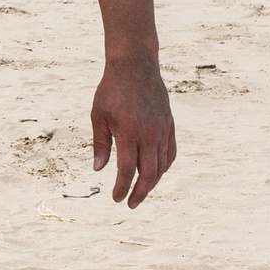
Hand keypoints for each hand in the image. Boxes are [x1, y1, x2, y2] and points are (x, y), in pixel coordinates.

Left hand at [90, 57, 175, 207]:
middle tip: (131, 204)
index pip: (128, 170)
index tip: (117, 198)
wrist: (135, 65)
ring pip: (162, 166)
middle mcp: (149, 133)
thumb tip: (99, 169)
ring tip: (141, 190)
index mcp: (129, 132)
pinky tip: (155, 172)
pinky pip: (170, 153)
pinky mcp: (169, 124)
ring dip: (152, 182)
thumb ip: (100, 144)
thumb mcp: (98, 115)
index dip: (122, 188)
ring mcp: (162, 129)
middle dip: (140, 192)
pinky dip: (164, 167)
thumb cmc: (112, 90)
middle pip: (149, 174)